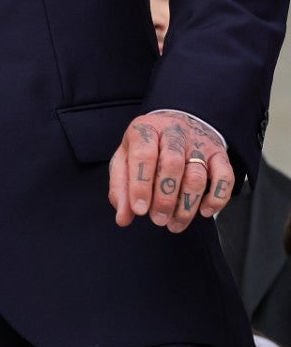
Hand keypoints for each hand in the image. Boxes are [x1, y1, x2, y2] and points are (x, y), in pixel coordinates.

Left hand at [108, 109, 235, 231]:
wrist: (179, 123)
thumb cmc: (147, 148)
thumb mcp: (125, 160)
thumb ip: (120, 188)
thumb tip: (122, 218)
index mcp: (146, 129)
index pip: (144, 154)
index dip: (140, 185)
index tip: (139, 210)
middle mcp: (174, 133)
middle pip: (172, 164)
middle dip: (165, 198)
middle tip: (158, 219)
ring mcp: (199, 143)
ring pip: (197, 175)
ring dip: (187, 204)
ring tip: (175, 223)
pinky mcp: (219, 154)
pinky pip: (225, 177)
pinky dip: (217, 197)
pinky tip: (205, 212)